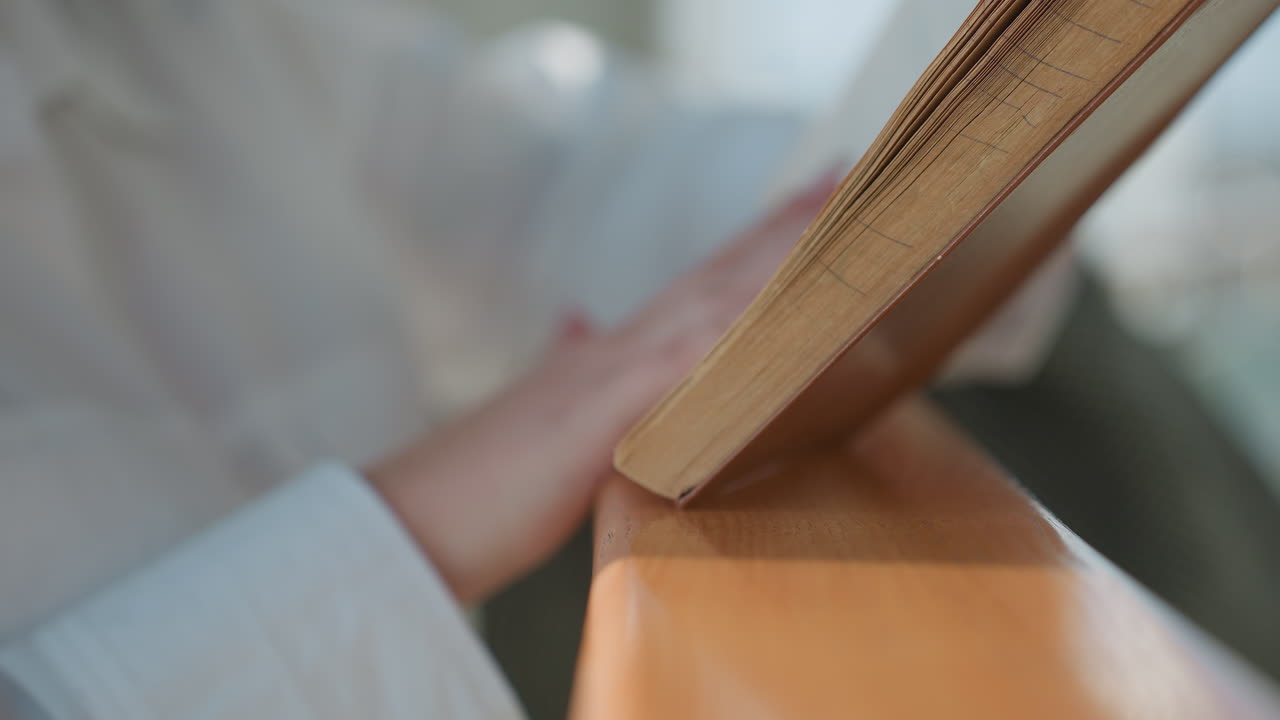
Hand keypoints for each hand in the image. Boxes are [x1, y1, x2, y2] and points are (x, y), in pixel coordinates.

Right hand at [367, 173, 837, 603]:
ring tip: (841, 219)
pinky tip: (780, 308)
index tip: (810, 204)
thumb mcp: (546, 417)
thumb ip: (573, 364)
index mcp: (614, 352)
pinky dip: (733, 330)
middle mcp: (619, 346)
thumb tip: (579, 318)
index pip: (701, 283)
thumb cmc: (487, 481)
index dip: (756, 241)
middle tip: (848, 178)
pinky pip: (684, 362)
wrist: (418, 516)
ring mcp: (613, 371)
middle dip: (784, 226)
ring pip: (710, 299)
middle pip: (717, 272)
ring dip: (776, 258)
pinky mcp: (603, 410)